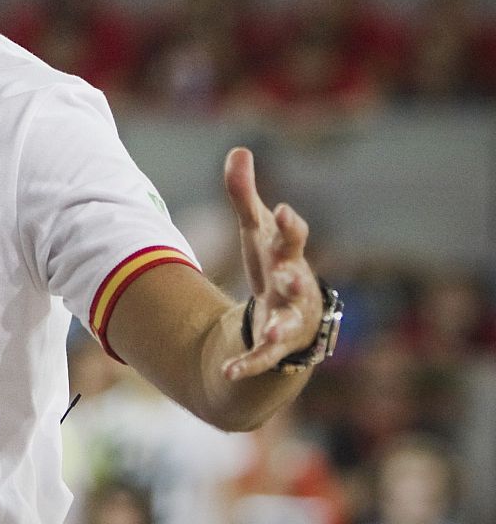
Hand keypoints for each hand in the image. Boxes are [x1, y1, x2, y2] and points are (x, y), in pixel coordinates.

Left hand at [221, 147, 321, 380]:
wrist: (289, 320)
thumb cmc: (273, 268)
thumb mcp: (256, 233)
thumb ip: (244, 196)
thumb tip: (238, 150)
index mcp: (289, 258)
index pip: (292, 239)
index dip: (289, 227)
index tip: (280, 211)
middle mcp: (295, 291)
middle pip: (296, 282)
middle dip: (293, 278)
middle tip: (285, 273)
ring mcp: (289, 323)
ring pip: (287, 327)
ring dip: (280, 330)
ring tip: (270, 332)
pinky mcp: (274, 351)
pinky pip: (261, 361)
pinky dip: (246, 367)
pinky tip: (228, 372)